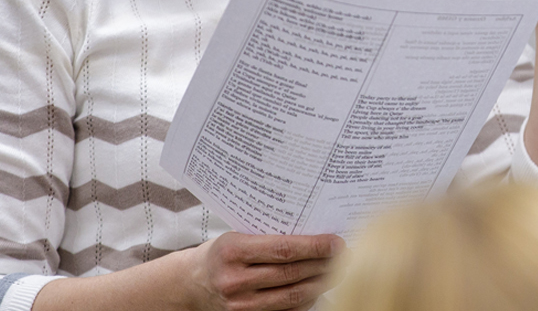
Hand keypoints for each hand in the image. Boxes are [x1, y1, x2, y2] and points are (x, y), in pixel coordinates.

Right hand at [184, 232, 342, 310]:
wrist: (192, 283)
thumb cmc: (220, 255)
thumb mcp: (236, 237)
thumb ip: (268, 238)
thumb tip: (313, 234)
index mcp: (232, 251)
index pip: (283, 249)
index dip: (314, 247)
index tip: (336, 242)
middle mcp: (235, 280)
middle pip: (292, 274)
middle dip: (324, 264)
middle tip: (345, 255)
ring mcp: (241, 305)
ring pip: (293, 296)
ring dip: (321, 284)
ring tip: (337, 271)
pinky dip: (306, 301)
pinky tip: (317, 289)